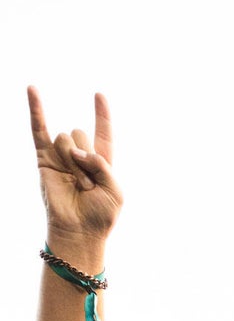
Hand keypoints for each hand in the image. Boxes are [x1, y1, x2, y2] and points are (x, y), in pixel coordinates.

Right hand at [28, 87, 120, 248]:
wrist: (79, 231)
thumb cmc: (100, 216)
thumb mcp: (115, 190)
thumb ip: (102, 164)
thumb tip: (75, 151)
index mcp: (100, 161)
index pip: (102, 132)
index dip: (102, 114)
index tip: (99, 95)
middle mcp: (79, 155)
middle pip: (81, 133)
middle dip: (87, 157)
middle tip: (88, 184)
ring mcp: (60, 156)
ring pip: (66, 138)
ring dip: (74, 163)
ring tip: (77, 184)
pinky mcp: (44, 159)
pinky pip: (38, 129)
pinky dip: (35, 108)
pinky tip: (32, 89)